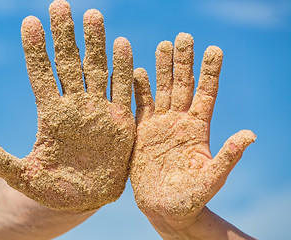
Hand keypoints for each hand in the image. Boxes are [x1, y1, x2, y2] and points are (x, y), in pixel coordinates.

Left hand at [0, 0, 134, 211]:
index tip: (30, 23)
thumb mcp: (25, 178)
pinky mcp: (120, 121)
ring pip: (97, 70)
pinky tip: (123, 45)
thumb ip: (3, 164)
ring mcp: (99, 110)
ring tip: (92, 15)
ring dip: (96, 44)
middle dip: (64, 36)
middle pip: (69, 64)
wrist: (86, 198)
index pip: (42, 75)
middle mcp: (75, 106)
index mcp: (52, 115)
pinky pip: (123, 91)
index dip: (36, 50)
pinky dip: (124, 70)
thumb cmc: (54, 189)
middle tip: (59, 6)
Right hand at [130, 33, 254, 220]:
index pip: (206, 94)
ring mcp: (160, 125)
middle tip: (184, 37)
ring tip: (163, 45)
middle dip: (184, 61)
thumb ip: (228, 156)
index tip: (214, 49)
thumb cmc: (192, 198)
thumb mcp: (213, 177)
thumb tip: (251, 135)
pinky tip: (137, 72)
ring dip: (162, 69)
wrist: (164, 208)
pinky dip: (138, 90)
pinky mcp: (142, 132)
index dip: (210, 72)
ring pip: (161, 90)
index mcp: (199, 129)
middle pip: (182, 86)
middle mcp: (180, 121)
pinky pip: (140, 106)